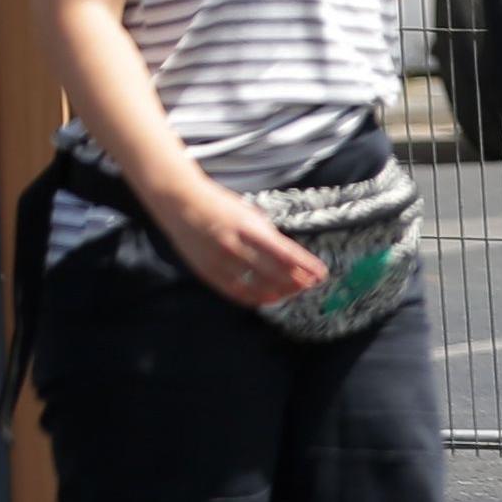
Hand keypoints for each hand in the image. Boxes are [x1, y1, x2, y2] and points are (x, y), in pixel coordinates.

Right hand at [156, 185, 324, 310]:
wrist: (180, 202)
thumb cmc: (219, 205)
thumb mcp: (248, 213)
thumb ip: (267, 235)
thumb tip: (289, 257)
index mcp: (248, 227)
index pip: (285, 252)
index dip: (305, 266)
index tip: (321, 273)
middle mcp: (235, 245)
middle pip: (274, 272)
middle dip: (296, 281)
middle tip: (311, 285)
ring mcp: (220, 260)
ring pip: (256, 285)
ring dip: (279, 291)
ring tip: (294, 292)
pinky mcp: (208, 271)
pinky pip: (235, 291)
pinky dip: (254, 297)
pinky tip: (269, 298)